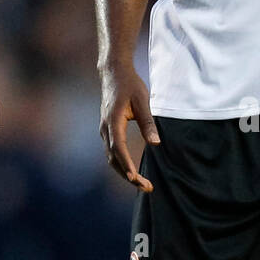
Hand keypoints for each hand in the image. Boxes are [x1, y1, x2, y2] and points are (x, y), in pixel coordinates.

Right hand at [99, 63, 158, 191]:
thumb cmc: (130, 85)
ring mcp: (104, 130)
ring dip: (124, 172)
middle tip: (146, 187)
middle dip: (128, 175)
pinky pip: (112, 152)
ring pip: (111, 158)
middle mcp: (105, 128)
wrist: (112, 72)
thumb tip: (155, 144)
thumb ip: (148, 123)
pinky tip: (132, 171)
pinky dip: (121, 164)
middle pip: (113, 158)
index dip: (126, 163)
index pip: (119, 147)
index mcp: (113, 120)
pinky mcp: (107, 130)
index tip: (134, 177)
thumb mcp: (143, 101)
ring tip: (142, 184)